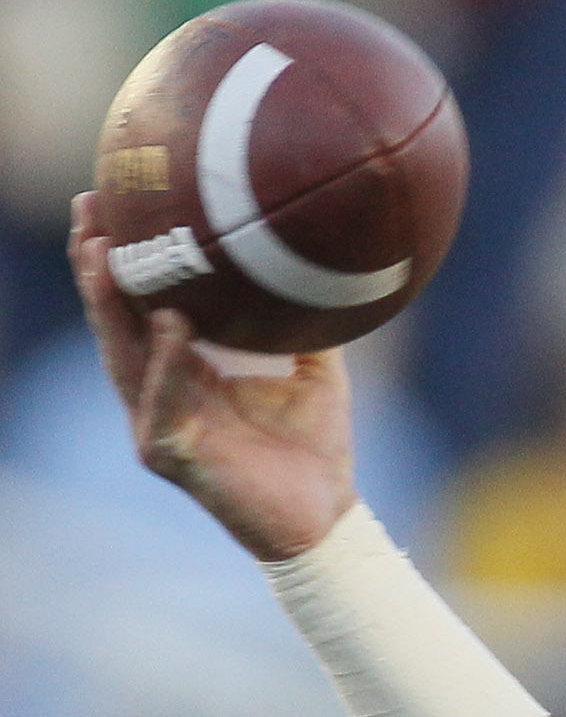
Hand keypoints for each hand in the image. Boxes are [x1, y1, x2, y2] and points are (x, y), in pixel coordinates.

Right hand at [70, 192, 354, 559]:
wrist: (326, 518)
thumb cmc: (316, 449)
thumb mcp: (315, 369)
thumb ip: (303, 319)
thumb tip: (322, 261)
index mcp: (183, 369)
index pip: (139, 304)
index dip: (122, 256)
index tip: (114, 198)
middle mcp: (160, 392)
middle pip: (113, 318)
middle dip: (95, 261)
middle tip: (89, 205)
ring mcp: (157, 423)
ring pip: (121, 353)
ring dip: (110, 300)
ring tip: (103, 249)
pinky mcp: (169, 454)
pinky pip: (161, 400)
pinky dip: (167, 362)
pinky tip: (170, 322)